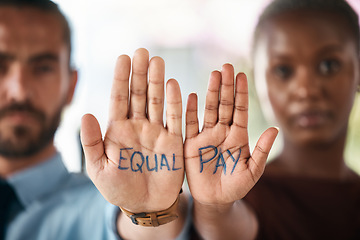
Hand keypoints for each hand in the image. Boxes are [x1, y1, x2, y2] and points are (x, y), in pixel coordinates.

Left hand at [80, 48, 183, 212]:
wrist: (145, 205)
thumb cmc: (119, 189)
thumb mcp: (99, 169)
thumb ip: (92, 142)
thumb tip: (85, 114)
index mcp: (117, 130)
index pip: (119, 99)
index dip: (120, 79)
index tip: (123, 58)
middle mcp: (137, 126)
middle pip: (138, 94)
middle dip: (140, 73)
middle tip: (142, 51)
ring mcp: (156, 131)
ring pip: (156, 101)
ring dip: (157, 81)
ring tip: (157, 61)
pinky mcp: (173, 141)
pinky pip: (174, 118)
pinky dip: (175, 103)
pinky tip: (173, 85)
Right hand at [184, 63, 277, 204]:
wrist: (215, 201)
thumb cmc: (236, 186)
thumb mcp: (252, 171)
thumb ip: (262, 151)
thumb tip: (275, 129)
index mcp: (238, 136)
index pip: (240, 110)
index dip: (241, 93)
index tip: (242, 75)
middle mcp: (222, 132)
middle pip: (225, 105)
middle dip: (226, 86)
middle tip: (227, 66)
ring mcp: (206, 137)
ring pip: (209, 110)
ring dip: (211, 93)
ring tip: (214, 75)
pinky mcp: (191, 144)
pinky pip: (190, 125)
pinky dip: (190, 111)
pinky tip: (192, 96)